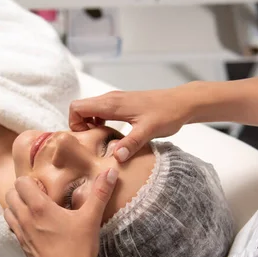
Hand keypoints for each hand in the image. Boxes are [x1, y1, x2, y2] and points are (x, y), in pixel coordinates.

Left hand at [4, 168, 117, 256]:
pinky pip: (12, 227)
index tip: (46, 185)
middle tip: (41, 195)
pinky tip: (36, 226)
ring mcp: (21, 234)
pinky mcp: (22, 247)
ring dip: (17, 205)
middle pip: (11, 194)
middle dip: (22, 191)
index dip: (31, 180)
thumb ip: (100, 193)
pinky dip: (18, 221)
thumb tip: (110, 171)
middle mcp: (25, 218)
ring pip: (8, 210)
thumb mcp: (91, 219)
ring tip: (36, 209)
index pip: (21, 182)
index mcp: (39, 208)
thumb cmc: (77, 250)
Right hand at [69, 84, 202, 161]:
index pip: (77, 108)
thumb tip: (116, 157)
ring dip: (89, 125)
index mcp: (112, 104)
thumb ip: (131, 143)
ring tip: (102, 140)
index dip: (75, 124)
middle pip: (80, 108)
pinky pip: (100, 112)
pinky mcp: (122, 104)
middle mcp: (110, 99)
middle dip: (79, 126)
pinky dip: (99, 123)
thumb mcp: (149, 131)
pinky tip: (112, 135)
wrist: (182, 102)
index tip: (87, 139)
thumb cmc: (167, 114)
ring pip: (89, 110)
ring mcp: (116, 100)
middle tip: (92, 143)